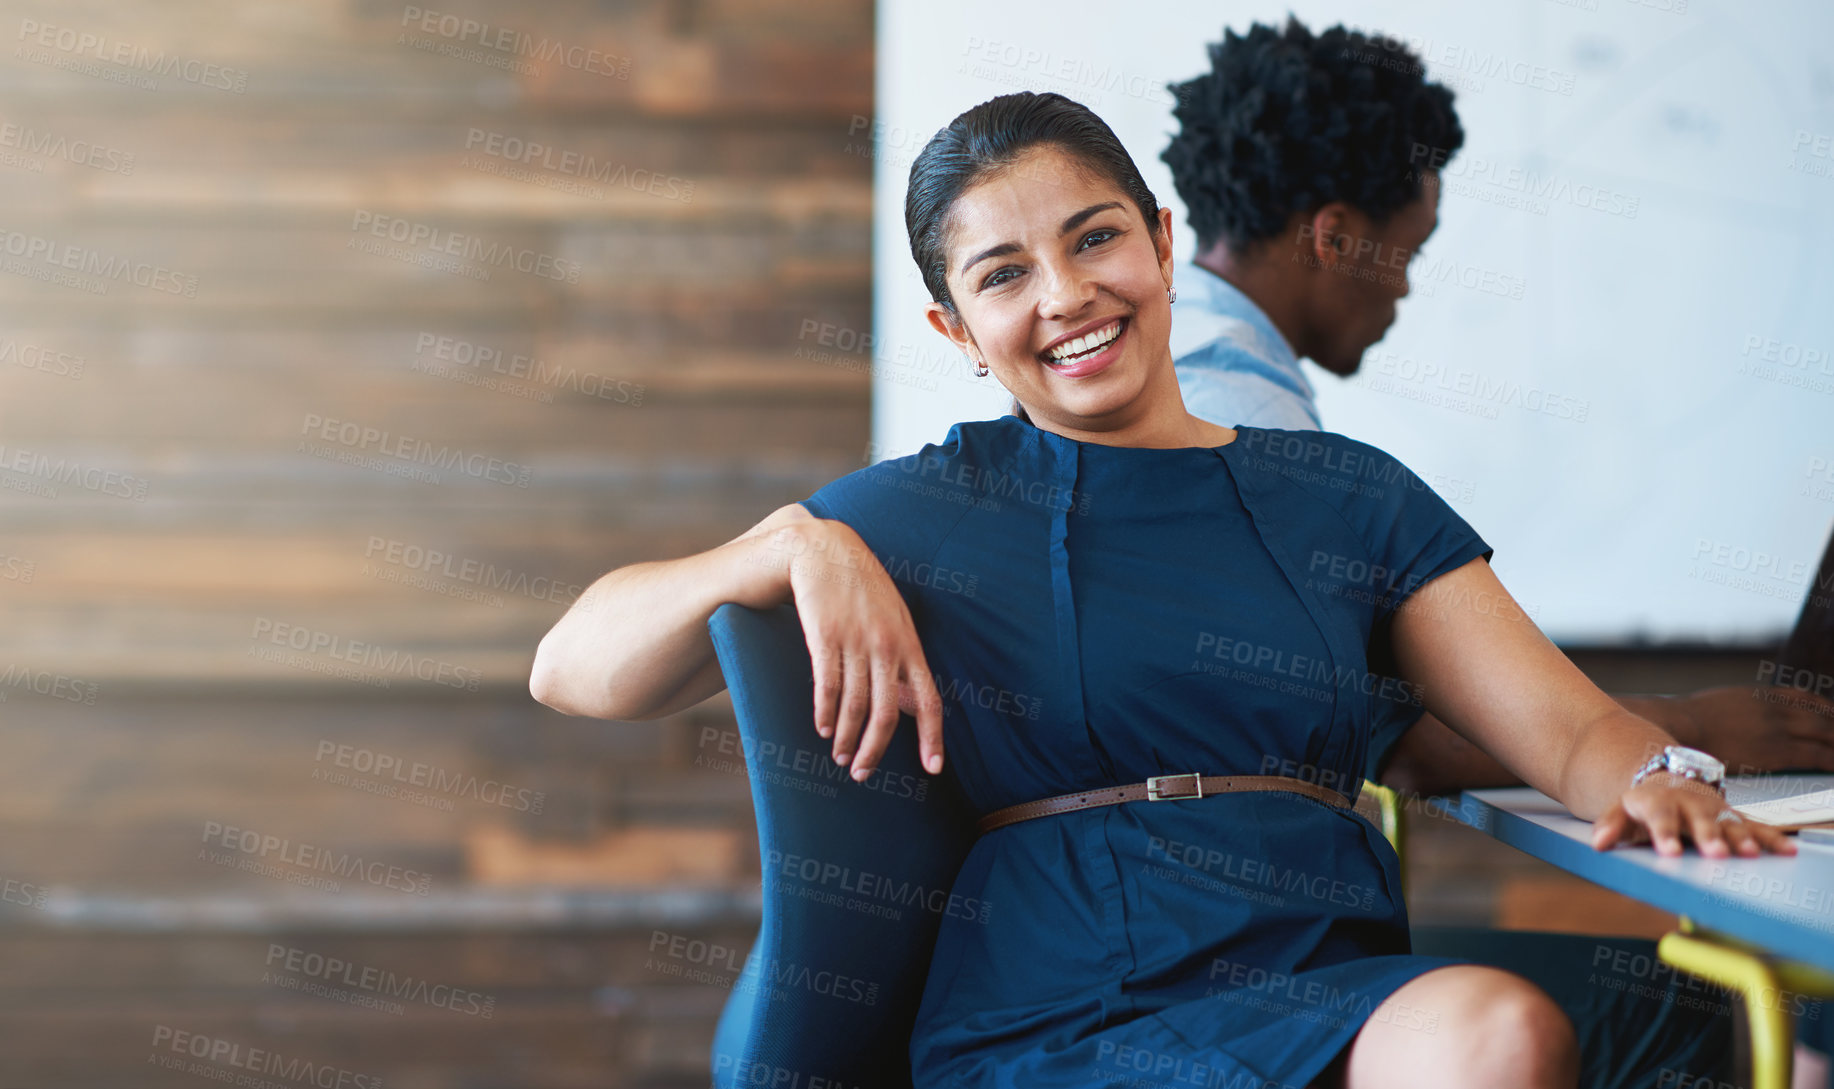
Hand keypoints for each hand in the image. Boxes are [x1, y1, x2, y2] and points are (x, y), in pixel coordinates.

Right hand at [777, 519, 944, 780]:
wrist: (824, 551)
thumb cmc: (863, 590)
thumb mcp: (894, 620)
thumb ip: (903, 662)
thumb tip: (913, 706)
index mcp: (910, 645)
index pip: (930, 700)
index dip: (934, 737)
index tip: (934, 768)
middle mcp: (887, 647)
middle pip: (888, 713)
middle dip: (874, 749)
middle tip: (862, 773)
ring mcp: (856, 642)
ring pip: (855, 705)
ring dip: (846, 738)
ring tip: (840, 757)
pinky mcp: (825, 637)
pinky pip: (826, 686)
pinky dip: (824, 713)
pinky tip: (822, 728)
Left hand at [1590, 772, 1796, 857]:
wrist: (1667, 779)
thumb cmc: (1645, 804)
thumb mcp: (1622, 809)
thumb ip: (1611, 825)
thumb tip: (1598, 844)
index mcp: (1659, 802)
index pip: (1660, 816)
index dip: (1664, 833)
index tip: (1669, 852)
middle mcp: (1690, 804)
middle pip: (1700, 820)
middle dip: (1709, 836)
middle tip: (1716, 853)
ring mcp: (1715, 809)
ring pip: (1729, 822)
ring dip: (1740, 838)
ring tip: (1748, 853)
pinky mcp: (1734, 816)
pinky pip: (1755, 827)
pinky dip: (1770, 838)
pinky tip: (1786, 850)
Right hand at [1654, 685, 1833, 774]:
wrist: (1682, 724)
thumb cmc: (1687, 719)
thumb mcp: (1719, 702)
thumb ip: (1739, 707)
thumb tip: (1739, 718)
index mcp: (1759, 694)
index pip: (1803, 697)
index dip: (1825, 706)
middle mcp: (1774, 708)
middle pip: (1819, 715)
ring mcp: (1778, 728)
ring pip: (1824, 732)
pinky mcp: (1778, 751)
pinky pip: (1816, 755)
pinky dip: (1832, 759)